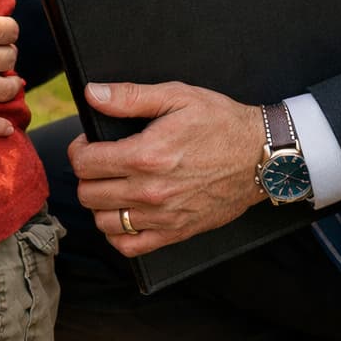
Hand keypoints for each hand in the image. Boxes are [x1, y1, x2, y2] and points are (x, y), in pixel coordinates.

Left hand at [69, 81, 265, 254]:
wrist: (260, 157)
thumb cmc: (220, 121)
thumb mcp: (177, 96)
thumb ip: (130, 96)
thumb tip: (92, 94)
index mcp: (145, 155)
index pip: (85, 163)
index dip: (80, 149)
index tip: (88, 142)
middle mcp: (150, 191)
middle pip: (89, 193)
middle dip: (87, 175)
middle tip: (100, 161)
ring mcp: (163, 216)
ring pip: (104, 222)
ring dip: (100, 203)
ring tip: (111, 184)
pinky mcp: (176, 233)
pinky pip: (130, 246)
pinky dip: (118, 234)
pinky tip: (124, 214)